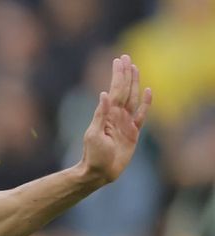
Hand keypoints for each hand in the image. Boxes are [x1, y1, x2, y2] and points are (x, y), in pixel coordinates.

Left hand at [78, 54, 151, 184]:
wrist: (99, 172)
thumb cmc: (93, 155)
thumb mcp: (94, 134)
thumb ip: (100, 114)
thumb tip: (104, 94)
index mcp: (107, 114)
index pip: (114, 90)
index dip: (118, 75)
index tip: (119, 60)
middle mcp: (117, 115)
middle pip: (124, 90)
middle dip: (125, 74)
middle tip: (126, 57)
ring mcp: (126, 122)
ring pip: (133, 98)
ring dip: (134, 83)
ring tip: (135, 68)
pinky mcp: (133, 132)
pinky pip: (142, 114)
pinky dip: (146, 103)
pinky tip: (148, 90)